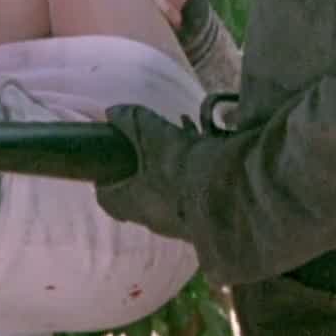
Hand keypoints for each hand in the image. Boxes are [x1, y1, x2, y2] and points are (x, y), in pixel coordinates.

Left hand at [93, 104, 203, 235]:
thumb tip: (113, 113)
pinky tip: (207, 143)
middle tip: (152, 141)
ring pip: (170, 188)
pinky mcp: (207, 218)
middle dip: (146, 164)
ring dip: (174, 163)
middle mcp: (154, 219)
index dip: (106, 177)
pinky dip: (196, 169)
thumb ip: (129, 120)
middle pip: (140, 191)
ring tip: (185, 132)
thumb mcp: (148, 132)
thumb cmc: (177, 165)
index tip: (112, 159)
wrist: (229, 192)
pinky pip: (195, 190)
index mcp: (131, 204)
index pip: (107, 198)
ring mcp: (181, 223)